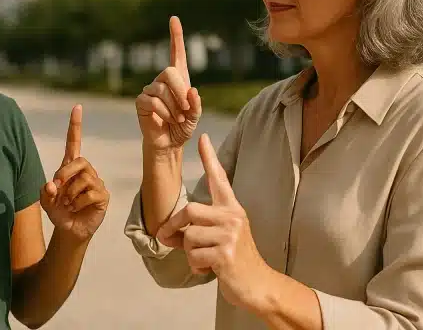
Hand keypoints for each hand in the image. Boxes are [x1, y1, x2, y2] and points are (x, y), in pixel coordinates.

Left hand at [41, 105, 109, 241]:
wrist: (69, 231)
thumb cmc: (58, 212)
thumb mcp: (45, 202)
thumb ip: (45, 192)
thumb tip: (52, 185)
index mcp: (70, 167)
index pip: (74, 142)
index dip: (75, 125)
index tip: (77, 107)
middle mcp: (85, 171)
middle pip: (79, 160)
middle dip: (65, 174)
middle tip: (57, 190)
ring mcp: (96, 183)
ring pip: (84, 179)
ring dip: (70, 194)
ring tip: (68, 204)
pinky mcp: (102, 195)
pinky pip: (90, 194)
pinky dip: (78, 204)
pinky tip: (77, 209)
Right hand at [135, 16, 201, 152]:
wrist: (169, 143)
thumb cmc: (183, 126)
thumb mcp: (195, 116)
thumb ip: (196, 104)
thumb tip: (192, 90)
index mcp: (178, 79)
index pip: (177, 53)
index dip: (176, 36)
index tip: (174, 18)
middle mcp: (162, 80)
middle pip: (170, 71)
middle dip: (180, 91)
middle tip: (187, 110)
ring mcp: (150, 89)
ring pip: (162, 90)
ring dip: (174, 107)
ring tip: (178, 119)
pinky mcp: (141, 101)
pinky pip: (152, 101)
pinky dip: (164, 113)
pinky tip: (167, 120)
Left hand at [157, 134, 271, 311]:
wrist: (258, 285)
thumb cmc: (234, 259)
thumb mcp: (218, 238)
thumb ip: (194, 229)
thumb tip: (164, 232)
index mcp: (232, 208)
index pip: (219, 179)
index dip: (210, 158)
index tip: (202, 138)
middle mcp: (233, 216)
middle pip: (189, 210)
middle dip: (175, 227)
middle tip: (170, 240)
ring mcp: (231, 234)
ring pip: (189, 237)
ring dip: (189, 253)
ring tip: (205, 259)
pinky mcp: (226, 253)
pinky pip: (194, 256)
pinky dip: (195, 266)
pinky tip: (210, 270)